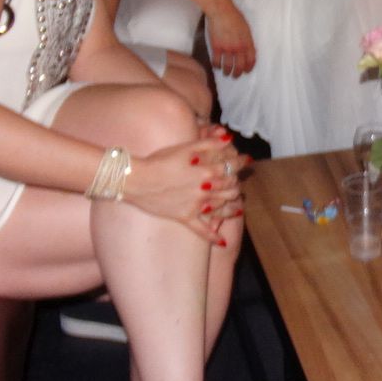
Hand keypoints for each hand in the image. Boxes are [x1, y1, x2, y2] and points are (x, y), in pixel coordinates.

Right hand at [120, 132, 247, 243]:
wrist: (136, 180)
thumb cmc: (159, 161)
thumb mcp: (185, 147)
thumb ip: (209, 143)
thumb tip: (230, 138)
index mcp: (207, 171)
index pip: (232, 168)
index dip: (241, 163)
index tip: (245, 161)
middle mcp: (205, 190)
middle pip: (231, 188)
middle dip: (236, 183)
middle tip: (237, 181)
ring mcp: (196, 205)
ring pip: (223, 207)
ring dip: (233, 204)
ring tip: (237, 203)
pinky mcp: (185, 217)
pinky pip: (202, 230)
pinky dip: (213, 236)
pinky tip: (222, 242)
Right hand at [204, 0, 255, 77]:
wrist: (221, 11)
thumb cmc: (234, 16)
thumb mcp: (246, 28)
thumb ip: (247, 39)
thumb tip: (248, 48)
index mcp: (247, 42)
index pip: (251, 59)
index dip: (249, 67)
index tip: (246, 71)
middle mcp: (238, 47)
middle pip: (240, 65)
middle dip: (238, 73)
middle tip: (235, 76)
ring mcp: (227, 48)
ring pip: (228, 66)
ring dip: (227, 72)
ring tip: (226, 73)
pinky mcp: (216, 47)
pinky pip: (217, 61)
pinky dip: (216, 66)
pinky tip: (216, 66)